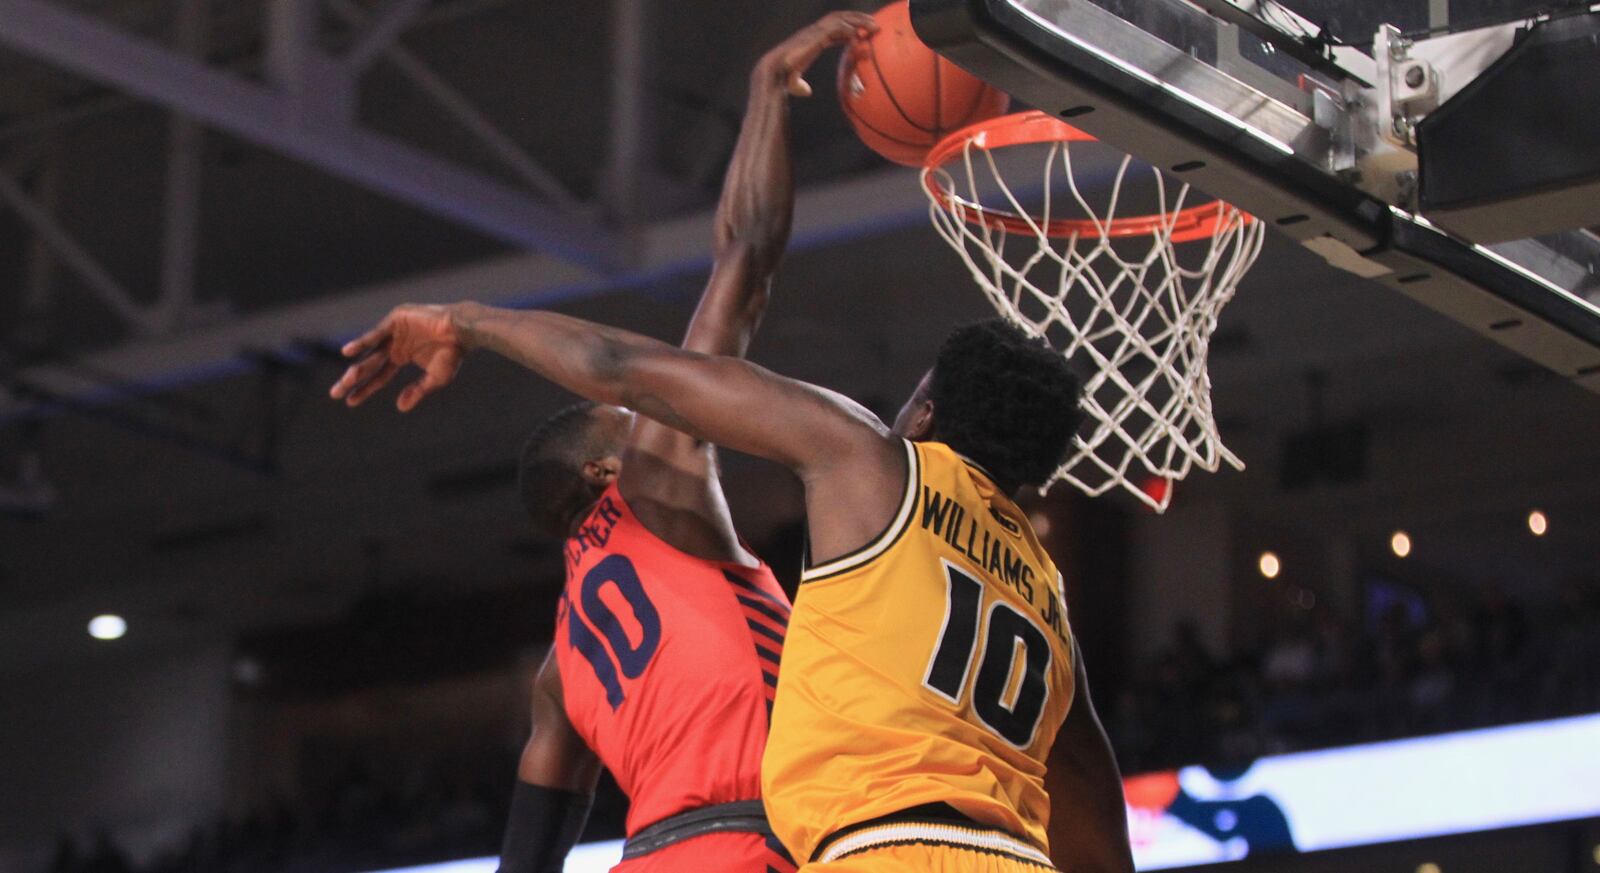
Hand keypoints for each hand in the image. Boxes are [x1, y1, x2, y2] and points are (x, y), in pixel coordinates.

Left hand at [328, 303, 466, 411]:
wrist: (463, 330)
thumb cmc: (454, 353)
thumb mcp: (436, 378)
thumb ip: (417, 391)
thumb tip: (400, 407)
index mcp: (402, 356)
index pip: (379, 376)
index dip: (365, 389)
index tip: (349, 401)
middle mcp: (394, 344)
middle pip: (369, 365)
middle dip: (352, 380)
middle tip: (335, 394)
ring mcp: (394, 331)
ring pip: (371, 352)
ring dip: (358, 366)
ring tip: (346, 381)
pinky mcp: (396, 319)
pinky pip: (376, 333)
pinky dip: (363, 342)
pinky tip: (348, 352)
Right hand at [757, 10, 877, 97]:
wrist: (774, 74)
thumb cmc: (782, 80)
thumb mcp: (795, 82)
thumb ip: (801, 85)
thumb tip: (807, 91)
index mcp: (811, 40)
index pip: (833, 29)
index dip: (848, 29)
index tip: (862, 33)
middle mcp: (813, 32)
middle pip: (839, 19)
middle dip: (857, 18)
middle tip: (874, 24)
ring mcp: (814, 32)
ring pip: (840, 19)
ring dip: (858, 20)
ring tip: (874, 25)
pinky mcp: (815, 35)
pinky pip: (836, 27)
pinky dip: (849, 29)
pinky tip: (860, 36)